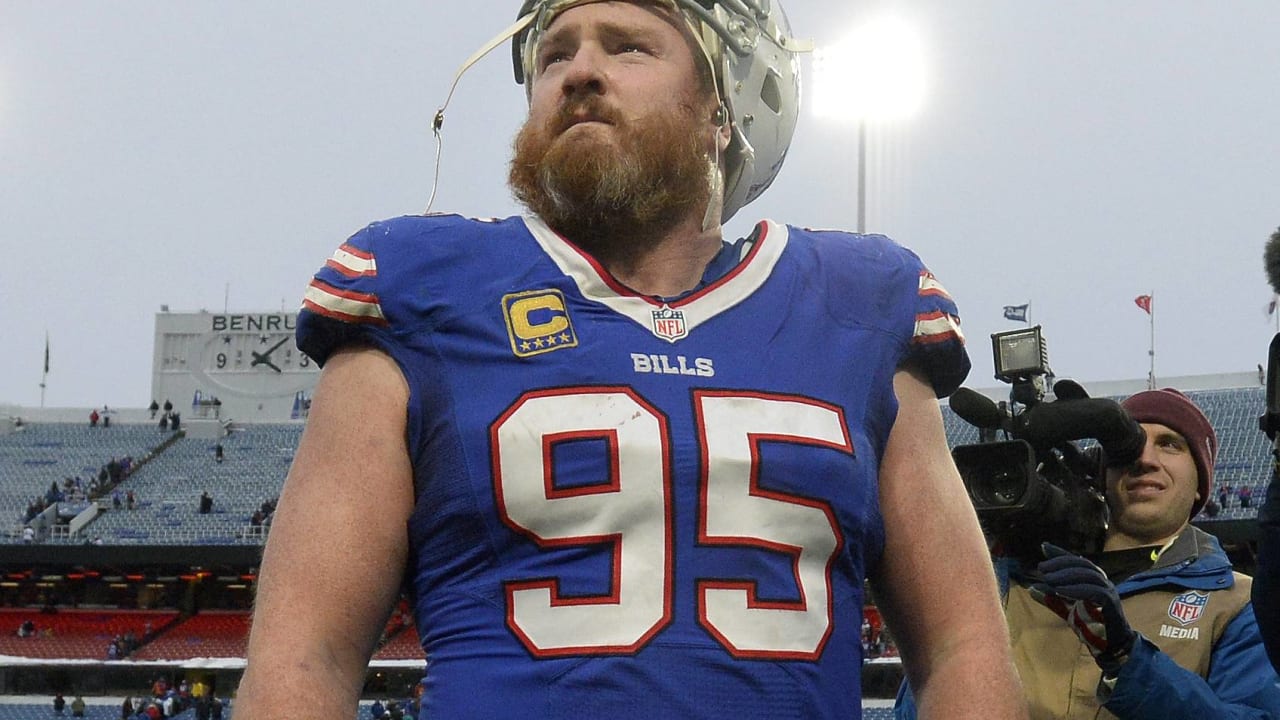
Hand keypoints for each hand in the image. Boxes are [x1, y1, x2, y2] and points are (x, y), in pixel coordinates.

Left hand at [1028, 542, 1136, 672]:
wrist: (1109, 646)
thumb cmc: (1090, 625)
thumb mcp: (1066, 609)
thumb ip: (1051, 599)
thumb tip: (1031, 589)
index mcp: (1093, 580)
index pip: (1076, 561)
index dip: (1061, 553)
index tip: (1044, 547)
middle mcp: (1103, 581)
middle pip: (1082, 564)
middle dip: (1060, 563)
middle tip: (1041, 568)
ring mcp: (1109, 591)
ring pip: (1089, 575)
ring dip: (1066, 575)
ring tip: (1048, 579)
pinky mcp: (1111, 603)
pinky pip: (1095, 591)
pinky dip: (1076, 589)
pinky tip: (1060, 590)